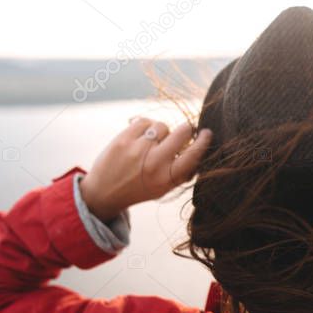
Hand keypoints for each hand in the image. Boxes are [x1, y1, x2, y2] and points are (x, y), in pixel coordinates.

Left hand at [79, 118, 211, 222]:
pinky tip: (142, 137)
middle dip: (186, 129)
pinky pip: (145, 121)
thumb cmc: (141, 188)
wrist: (105, 191)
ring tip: (153, 142)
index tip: (207, 133)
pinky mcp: (124, 138)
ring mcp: (138, 149)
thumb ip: (182, 172)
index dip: (204, 141)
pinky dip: (146, 126)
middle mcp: (155, 163)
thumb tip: (200, 149)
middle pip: (182, 131)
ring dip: (161, 131)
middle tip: (185, 131)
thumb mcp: (165, 187)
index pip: (194, 155)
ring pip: (162, 125)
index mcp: (168, 178)